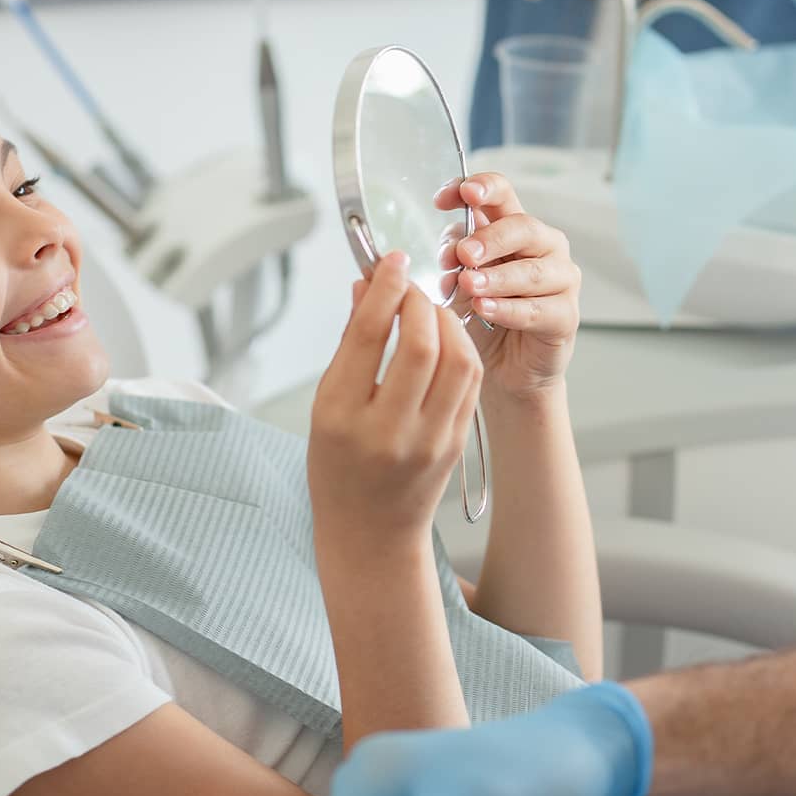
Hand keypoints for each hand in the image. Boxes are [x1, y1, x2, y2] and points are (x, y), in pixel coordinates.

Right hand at [308, 250, 485, 543]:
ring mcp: (429, 439)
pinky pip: (469, 383)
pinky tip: (446, 337)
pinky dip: (460, 348)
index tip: (391, 262)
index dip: (384, 288)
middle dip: (419, 301)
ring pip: (457, 360)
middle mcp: (388, 430)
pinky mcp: (456, 443)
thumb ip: (348, 344)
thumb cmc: (338, 468)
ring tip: (429, 309)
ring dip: (448, 322)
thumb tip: (364, 286)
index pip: (369, 335)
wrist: (370, 534)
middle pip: (419, 344)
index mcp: (343, 417)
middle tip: (410, 285)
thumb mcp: (325, 406)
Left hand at [435, 173, 582, 403]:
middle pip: (522, 227)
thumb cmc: (483, 319)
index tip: (448, 198)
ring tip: (469, 285)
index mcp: (514, 229)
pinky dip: (509, 309)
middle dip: (489, 238)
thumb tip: (450, 249)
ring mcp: (561, 281)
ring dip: (497, 277)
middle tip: (463, 253)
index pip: (503, 194)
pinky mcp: (566, 316)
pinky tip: (485, 310)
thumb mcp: (460, 281)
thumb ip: (456, 258)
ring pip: (533, 271)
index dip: (479, 188)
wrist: (502, 370)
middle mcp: (544, 247)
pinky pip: (538, 310)